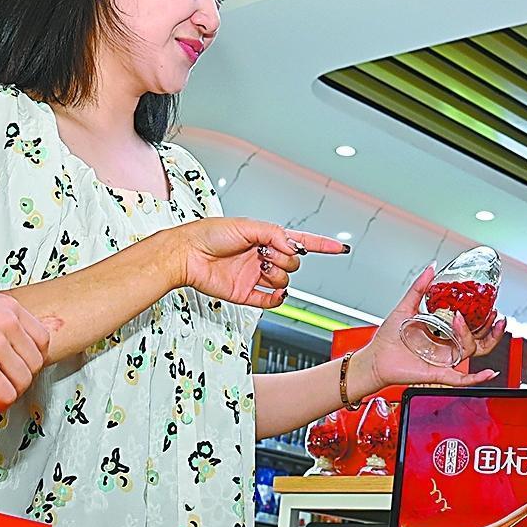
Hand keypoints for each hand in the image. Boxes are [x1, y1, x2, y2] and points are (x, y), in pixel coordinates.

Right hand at [0, 283, 57, 411]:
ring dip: (10, 392)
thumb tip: (5, 346)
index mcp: (8, 307)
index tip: (20, 367)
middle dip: (21, 378)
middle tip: (5, 383)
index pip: (42, 339)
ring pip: (23, 382)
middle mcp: (7, 324)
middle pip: (36, 363)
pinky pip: (6, 394)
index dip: (32, 359)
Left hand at [171, 218, 348, 307]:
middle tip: (268, 254)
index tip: (340, 248)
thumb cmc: (208, 234)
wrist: (186, 255)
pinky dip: (275, 299)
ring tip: (259, 268)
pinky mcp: (246, 293)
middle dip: (285, 260)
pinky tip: (271, 292)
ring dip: (277, 276)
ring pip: (283, 282)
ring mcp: (255, 276)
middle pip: (292, 265)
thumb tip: (292, 246)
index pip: (299, 242)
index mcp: (264, 238)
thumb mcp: (245, 225)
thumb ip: (273, 234)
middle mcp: (262, 257)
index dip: (321, 245)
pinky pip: (269, 301)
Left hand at [353, 266, 507, 394]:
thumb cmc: (387, 340)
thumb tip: (431, 270)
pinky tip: (487, 373)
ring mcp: (444, 361)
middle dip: (492, 331)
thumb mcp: (406, 307)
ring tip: (462, 322)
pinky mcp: (438, 373)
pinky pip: (461, 378)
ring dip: (473, 337)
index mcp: (443, 334)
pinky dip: (476, 377)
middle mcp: (446, 347)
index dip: (483, 319)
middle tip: (495, 317)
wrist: (375, 358)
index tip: (490, 307)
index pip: (470, 328)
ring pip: (471, 352)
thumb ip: (419, 288)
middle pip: (479, 341)